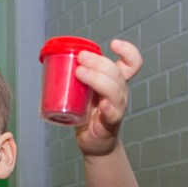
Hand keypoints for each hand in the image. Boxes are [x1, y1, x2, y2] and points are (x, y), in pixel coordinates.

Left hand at [74, 39, 142, 155]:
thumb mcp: (85, 90)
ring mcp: (117, 108)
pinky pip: (113, 114)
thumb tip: (55, 57)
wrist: (92, 142)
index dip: (128, 51)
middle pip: (116, 72)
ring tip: (79, 73)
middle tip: (80, 58)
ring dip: (97, 78)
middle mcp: (120, 92)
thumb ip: (78, 75)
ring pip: (114, 90)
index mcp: (116, 82)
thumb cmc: (88, 114)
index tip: (113, 44)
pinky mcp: (110, 124)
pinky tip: (102, 104)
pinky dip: (108, 108)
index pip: (132, 63)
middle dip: (98, 61)